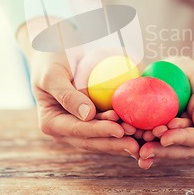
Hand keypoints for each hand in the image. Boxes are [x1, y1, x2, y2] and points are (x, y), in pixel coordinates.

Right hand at [17, 20, 139, 159]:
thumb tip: (88, 116)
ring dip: (123, 140)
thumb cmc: (50, 60)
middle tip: (137, 144)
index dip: (99, 132)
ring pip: (104, 138)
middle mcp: (66, 130)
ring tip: (143, 138)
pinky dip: (126, 130)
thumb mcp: (52, 75)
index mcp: (52, 123)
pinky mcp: (95, 120)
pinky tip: (142, 130)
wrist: (56, 51)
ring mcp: (81, 127)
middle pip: (93, 140)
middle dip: (115, 143)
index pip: (78, 130)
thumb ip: (66, 95)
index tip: (118, 130)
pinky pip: (111, 127)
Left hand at [137, 43, 193, 168]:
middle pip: (185, 148)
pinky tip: (137, 140)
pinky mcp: (183, 129)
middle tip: (143, 149)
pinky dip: (154, 140)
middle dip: (164, 150)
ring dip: (156, 148)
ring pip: (175, 147)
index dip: (182, 138)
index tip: (164, 137)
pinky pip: (168, 137)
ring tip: (137, 148)